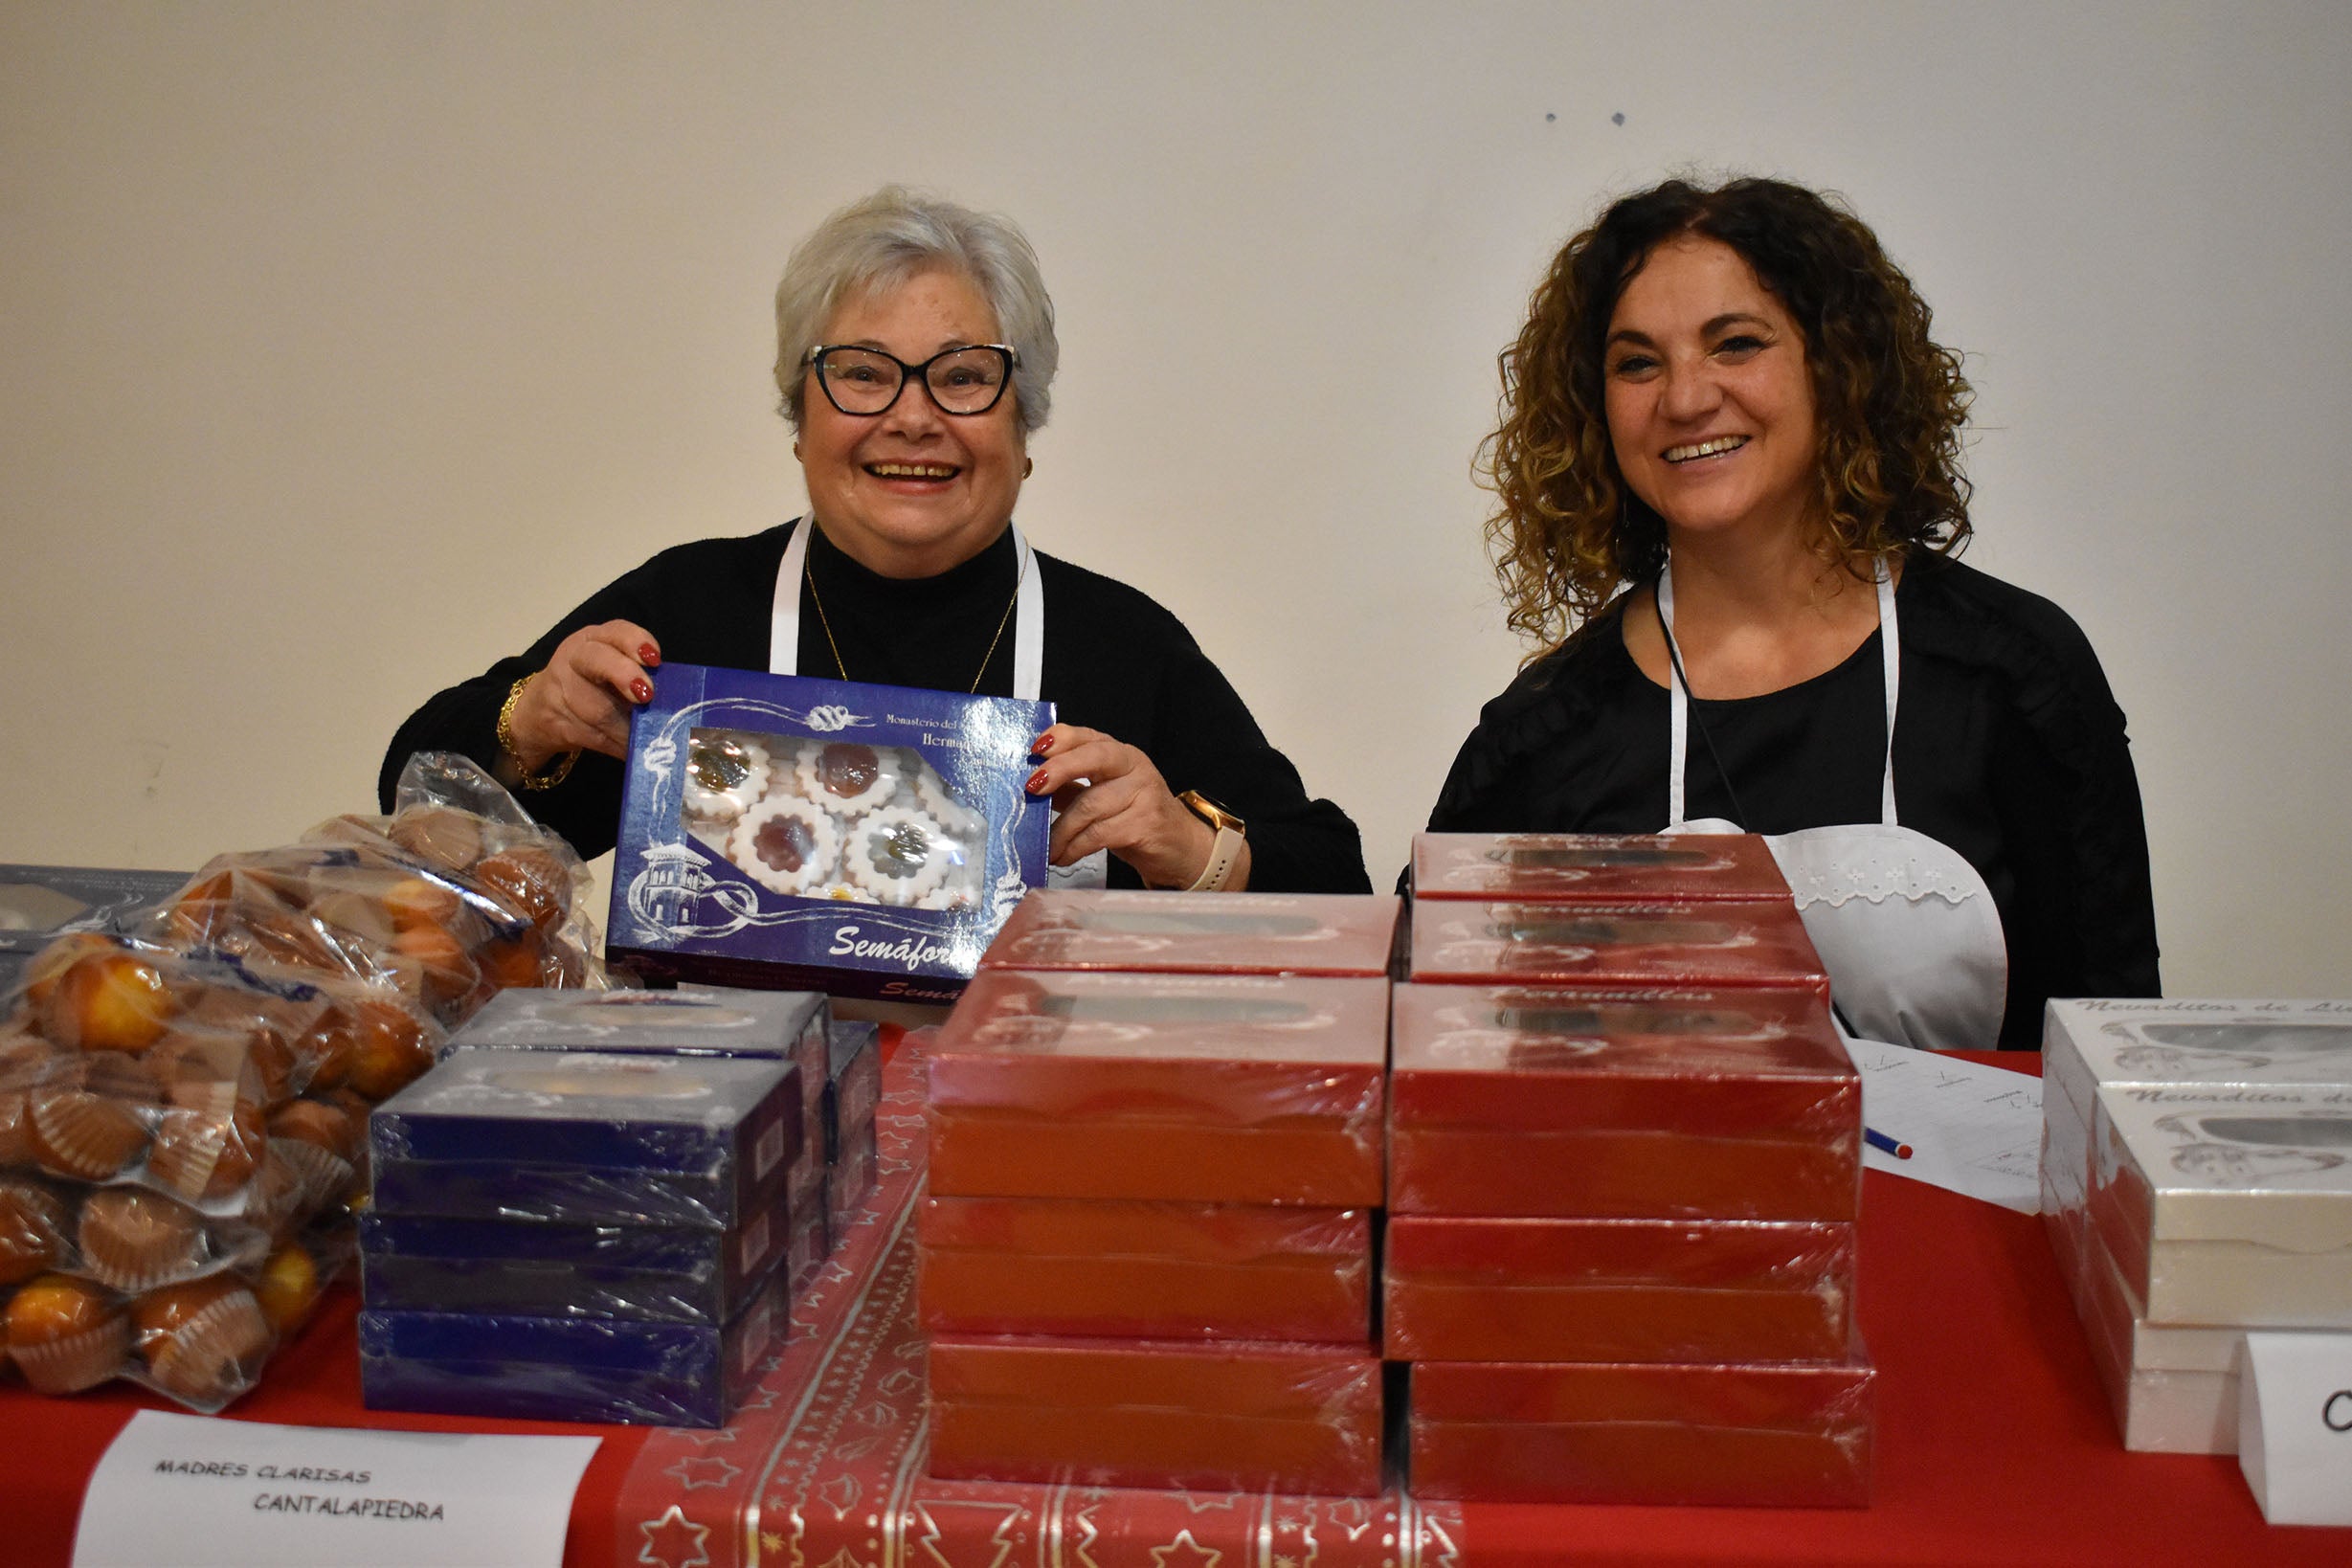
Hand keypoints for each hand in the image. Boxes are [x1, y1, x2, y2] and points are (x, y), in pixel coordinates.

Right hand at [508, 622, 660, 764]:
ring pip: (596, 709)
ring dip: (628, 727)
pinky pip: (594, 737)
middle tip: (646, 695)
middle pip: (595, 660)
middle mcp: (575, 658)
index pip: (614, 631)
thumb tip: (679, 700)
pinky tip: (634, 751)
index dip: (635, 642)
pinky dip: (618, 746)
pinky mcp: (559, 723)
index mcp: (594, 640)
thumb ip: (639, 674)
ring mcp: (561, 690)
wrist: (541, 710)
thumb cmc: (592, 685)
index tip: (655, 659)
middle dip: (623, 675)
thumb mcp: (610, 667)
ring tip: (650, 737)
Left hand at [1024, 724, 1248, 889]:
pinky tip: (1063, 856)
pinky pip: (1100, 833)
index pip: (1088, 736)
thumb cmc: (1136, 817)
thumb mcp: (1103, 795)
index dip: (1061, 739)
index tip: (1035, 750)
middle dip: (1059, 770)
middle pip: (1094, 758)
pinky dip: (1075, 847)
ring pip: (1092, 805)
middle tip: (1032, 788)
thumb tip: (1029, 787)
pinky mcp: (1146, 824)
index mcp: (1120, 755)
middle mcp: (1134, 767)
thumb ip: (1070, 788)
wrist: (1181, 846)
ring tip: (1046, 846)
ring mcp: (1144, 794)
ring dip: (1061, 829)